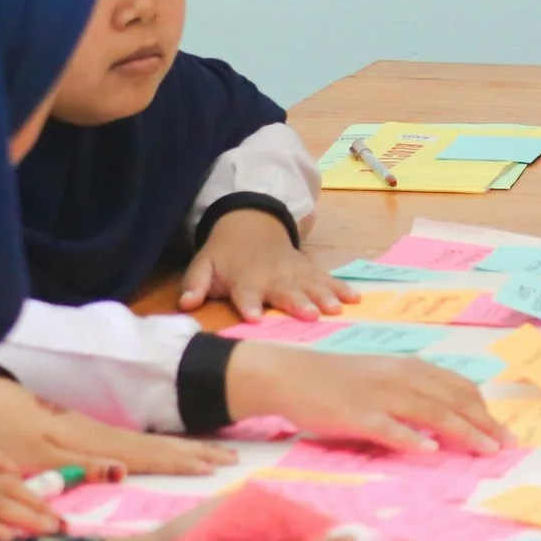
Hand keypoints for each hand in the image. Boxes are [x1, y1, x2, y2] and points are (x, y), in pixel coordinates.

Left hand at [0, 376, 237, 477]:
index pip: (149, 455)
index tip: (215, 469)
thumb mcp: (39, 455)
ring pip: (150, 441)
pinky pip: (137, 440)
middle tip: (233, 459)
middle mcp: (104, 435)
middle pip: (158, 446)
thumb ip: (82, 464)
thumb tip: (124, 472)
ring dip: (184, 448)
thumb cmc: (10, 431)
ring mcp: (98, 429)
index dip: (181, 463)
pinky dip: (161, 445)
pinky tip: (170, 449)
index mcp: (96, 444)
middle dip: (195, 453)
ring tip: (215, 453)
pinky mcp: (88, 428)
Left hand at [182, 211, 357, 320]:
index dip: (248, 305)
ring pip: (310, 284)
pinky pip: (326, 278)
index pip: (245, 293)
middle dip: (296, 303)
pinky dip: (341, 287)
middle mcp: (272, 276)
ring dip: (323, 296)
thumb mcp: (203, 265)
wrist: (250, 222)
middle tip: (308, 316)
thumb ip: (195, 285)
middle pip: (284, 291)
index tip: (254, 318)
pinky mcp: (308, 269)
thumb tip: (185, 304)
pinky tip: (355, 298)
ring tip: (335, 309)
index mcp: (244, 278)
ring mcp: (293, 271)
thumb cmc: (225, 255)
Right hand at [225, 344, 512, 454]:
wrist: (294, 374)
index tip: (502, 431)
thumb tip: (443, 417)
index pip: (459, 387)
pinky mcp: (358, 414)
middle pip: (453, 401)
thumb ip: (412, 391)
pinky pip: (391, 428)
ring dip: (463, 432)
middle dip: (485, 424)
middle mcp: (402, 377)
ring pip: (431, 413)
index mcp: (410, 368)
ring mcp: (381, 395)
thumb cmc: (338, 380)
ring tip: (486, 450)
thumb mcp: (382, 376)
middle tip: (507, 446)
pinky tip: (431, 451)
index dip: (484, 410)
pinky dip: (413, 439)